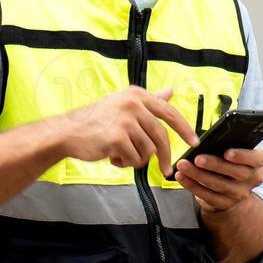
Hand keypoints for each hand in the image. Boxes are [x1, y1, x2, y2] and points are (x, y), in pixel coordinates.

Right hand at [57, 85, 198, 176]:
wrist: (67, 132)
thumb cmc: (95, 121)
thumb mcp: (123, 105)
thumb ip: (149, 100)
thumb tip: (170, 91)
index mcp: (137, 95)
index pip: (169, 112)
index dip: (185, 129)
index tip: (194, 143)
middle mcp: (133, 104)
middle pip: (161, 136)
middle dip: (165, 157)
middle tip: (166, 170)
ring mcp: (126, 120)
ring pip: (148, 150)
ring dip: (136, 158)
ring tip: (120, 154)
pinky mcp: (118, 138)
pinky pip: (135, 158)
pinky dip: (126, 163)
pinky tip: (113, 157)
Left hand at [174, 147, 262, 213]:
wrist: (232, 189)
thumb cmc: (231, 162)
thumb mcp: (236, 152)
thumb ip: (229, 145)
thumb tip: (210, 139)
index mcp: (256, 164)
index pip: (256, 159)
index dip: (242, 156)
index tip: (227, 152)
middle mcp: (250, 180)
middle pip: (235, 173)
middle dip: (215, 165)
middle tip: (198, 158)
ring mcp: (238, 194)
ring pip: (218, 185)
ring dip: (198, 174)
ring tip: (183, 165)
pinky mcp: (223, 203)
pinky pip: (206, 195)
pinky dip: (191, 185)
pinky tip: (181, 176)